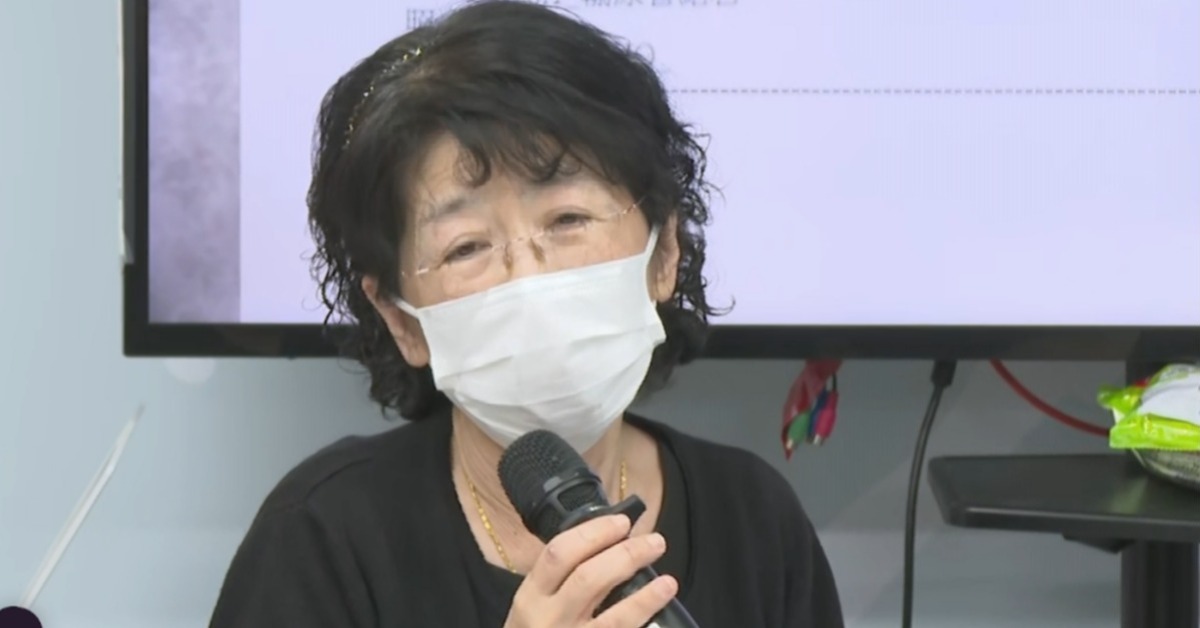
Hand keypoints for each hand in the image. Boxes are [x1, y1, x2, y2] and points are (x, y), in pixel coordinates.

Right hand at [503, 514, 678, 627]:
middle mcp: (548, 620)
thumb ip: (560, 582)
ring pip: (612, 619)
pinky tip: (658, 612)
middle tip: (655, 542)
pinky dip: (641, 621)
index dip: (594, 532)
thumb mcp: (534, 609)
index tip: (622, 522)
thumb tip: (610, 545)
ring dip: (645, 597)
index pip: (559, 553)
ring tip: (668, 582)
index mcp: (531, 597)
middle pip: (588, 578)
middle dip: (626, 555)